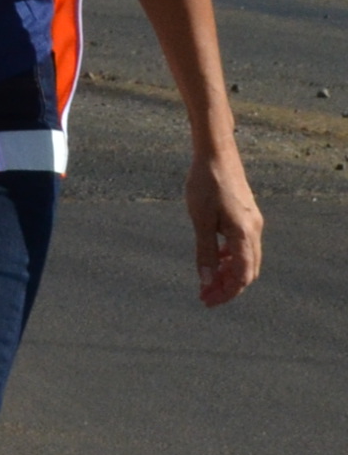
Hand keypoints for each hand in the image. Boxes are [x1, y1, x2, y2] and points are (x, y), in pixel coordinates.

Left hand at [189, 143, 261, 305]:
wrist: (216, 154)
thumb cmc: (205, 184)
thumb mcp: (200, 220)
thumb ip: (204, 251)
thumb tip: (205, 280)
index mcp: (244, 233)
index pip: (242, 275)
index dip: (226, 292)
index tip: (206, 300)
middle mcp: (254, 230)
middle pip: (247, 271)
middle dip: (227, 287)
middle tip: (204, 296)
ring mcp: (253, 223)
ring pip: (245, 259)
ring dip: (227, 273)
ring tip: (206, 282)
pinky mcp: (247, 216)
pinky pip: (242, 246)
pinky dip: (229, 258)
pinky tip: (213, 260)